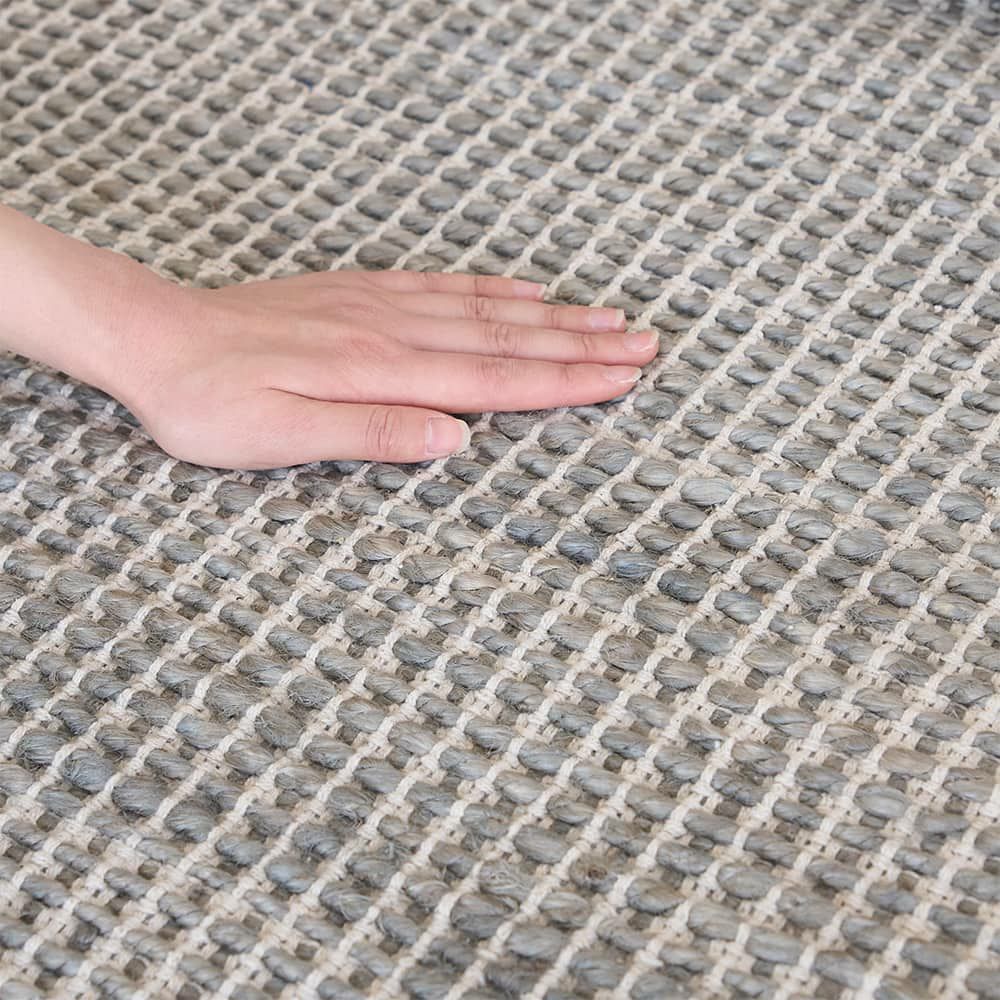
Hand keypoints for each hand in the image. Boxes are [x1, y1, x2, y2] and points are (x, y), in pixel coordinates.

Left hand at [112, 266, 659, 468]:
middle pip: (509, 341)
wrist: (155, 337)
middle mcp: (394, 332)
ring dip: (553, 316)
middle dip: (582, 345)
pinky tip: (520, 290)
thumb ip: (375, 434)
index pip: (496, 381)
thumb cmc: (211, 402)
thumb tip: (458, 439)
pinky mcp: (359, 294)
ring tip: (608, 315)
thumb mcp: (284, 438)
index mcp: (384, 372)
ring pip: (486, 310)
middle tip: (645, 344)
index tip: (624, 377)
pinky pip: (442, 286)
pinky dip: (491, 289)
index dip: (566, 380)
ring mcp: (380, 306)